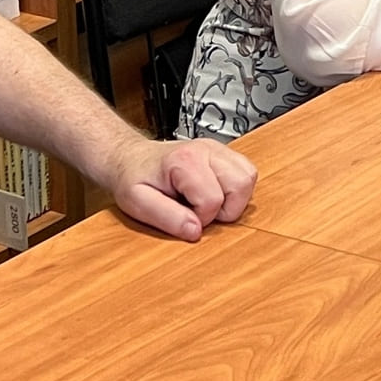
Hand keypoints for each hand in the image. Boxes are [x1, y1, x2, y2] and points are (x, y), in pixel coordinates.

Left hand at [108, 136, 256, 241]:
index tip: (183, 214)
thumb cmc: (134, 177)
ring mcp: (218, 148)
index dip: (200, 218)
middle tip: (199, 210)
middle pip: (241, 183)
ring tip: (208, 202)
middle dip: (225, 209)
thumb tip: (195, 231)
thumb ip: (166, 217)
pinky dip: (236, 189)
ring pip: (249, 176)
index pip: (213, 199)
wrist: (132, 157)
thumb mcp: (137, 202)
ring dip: (234, 199)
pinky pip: (247, 172)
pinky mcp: (224, 152)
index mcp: (185, 160)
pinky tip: (215, 193)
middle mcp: (206, 149)